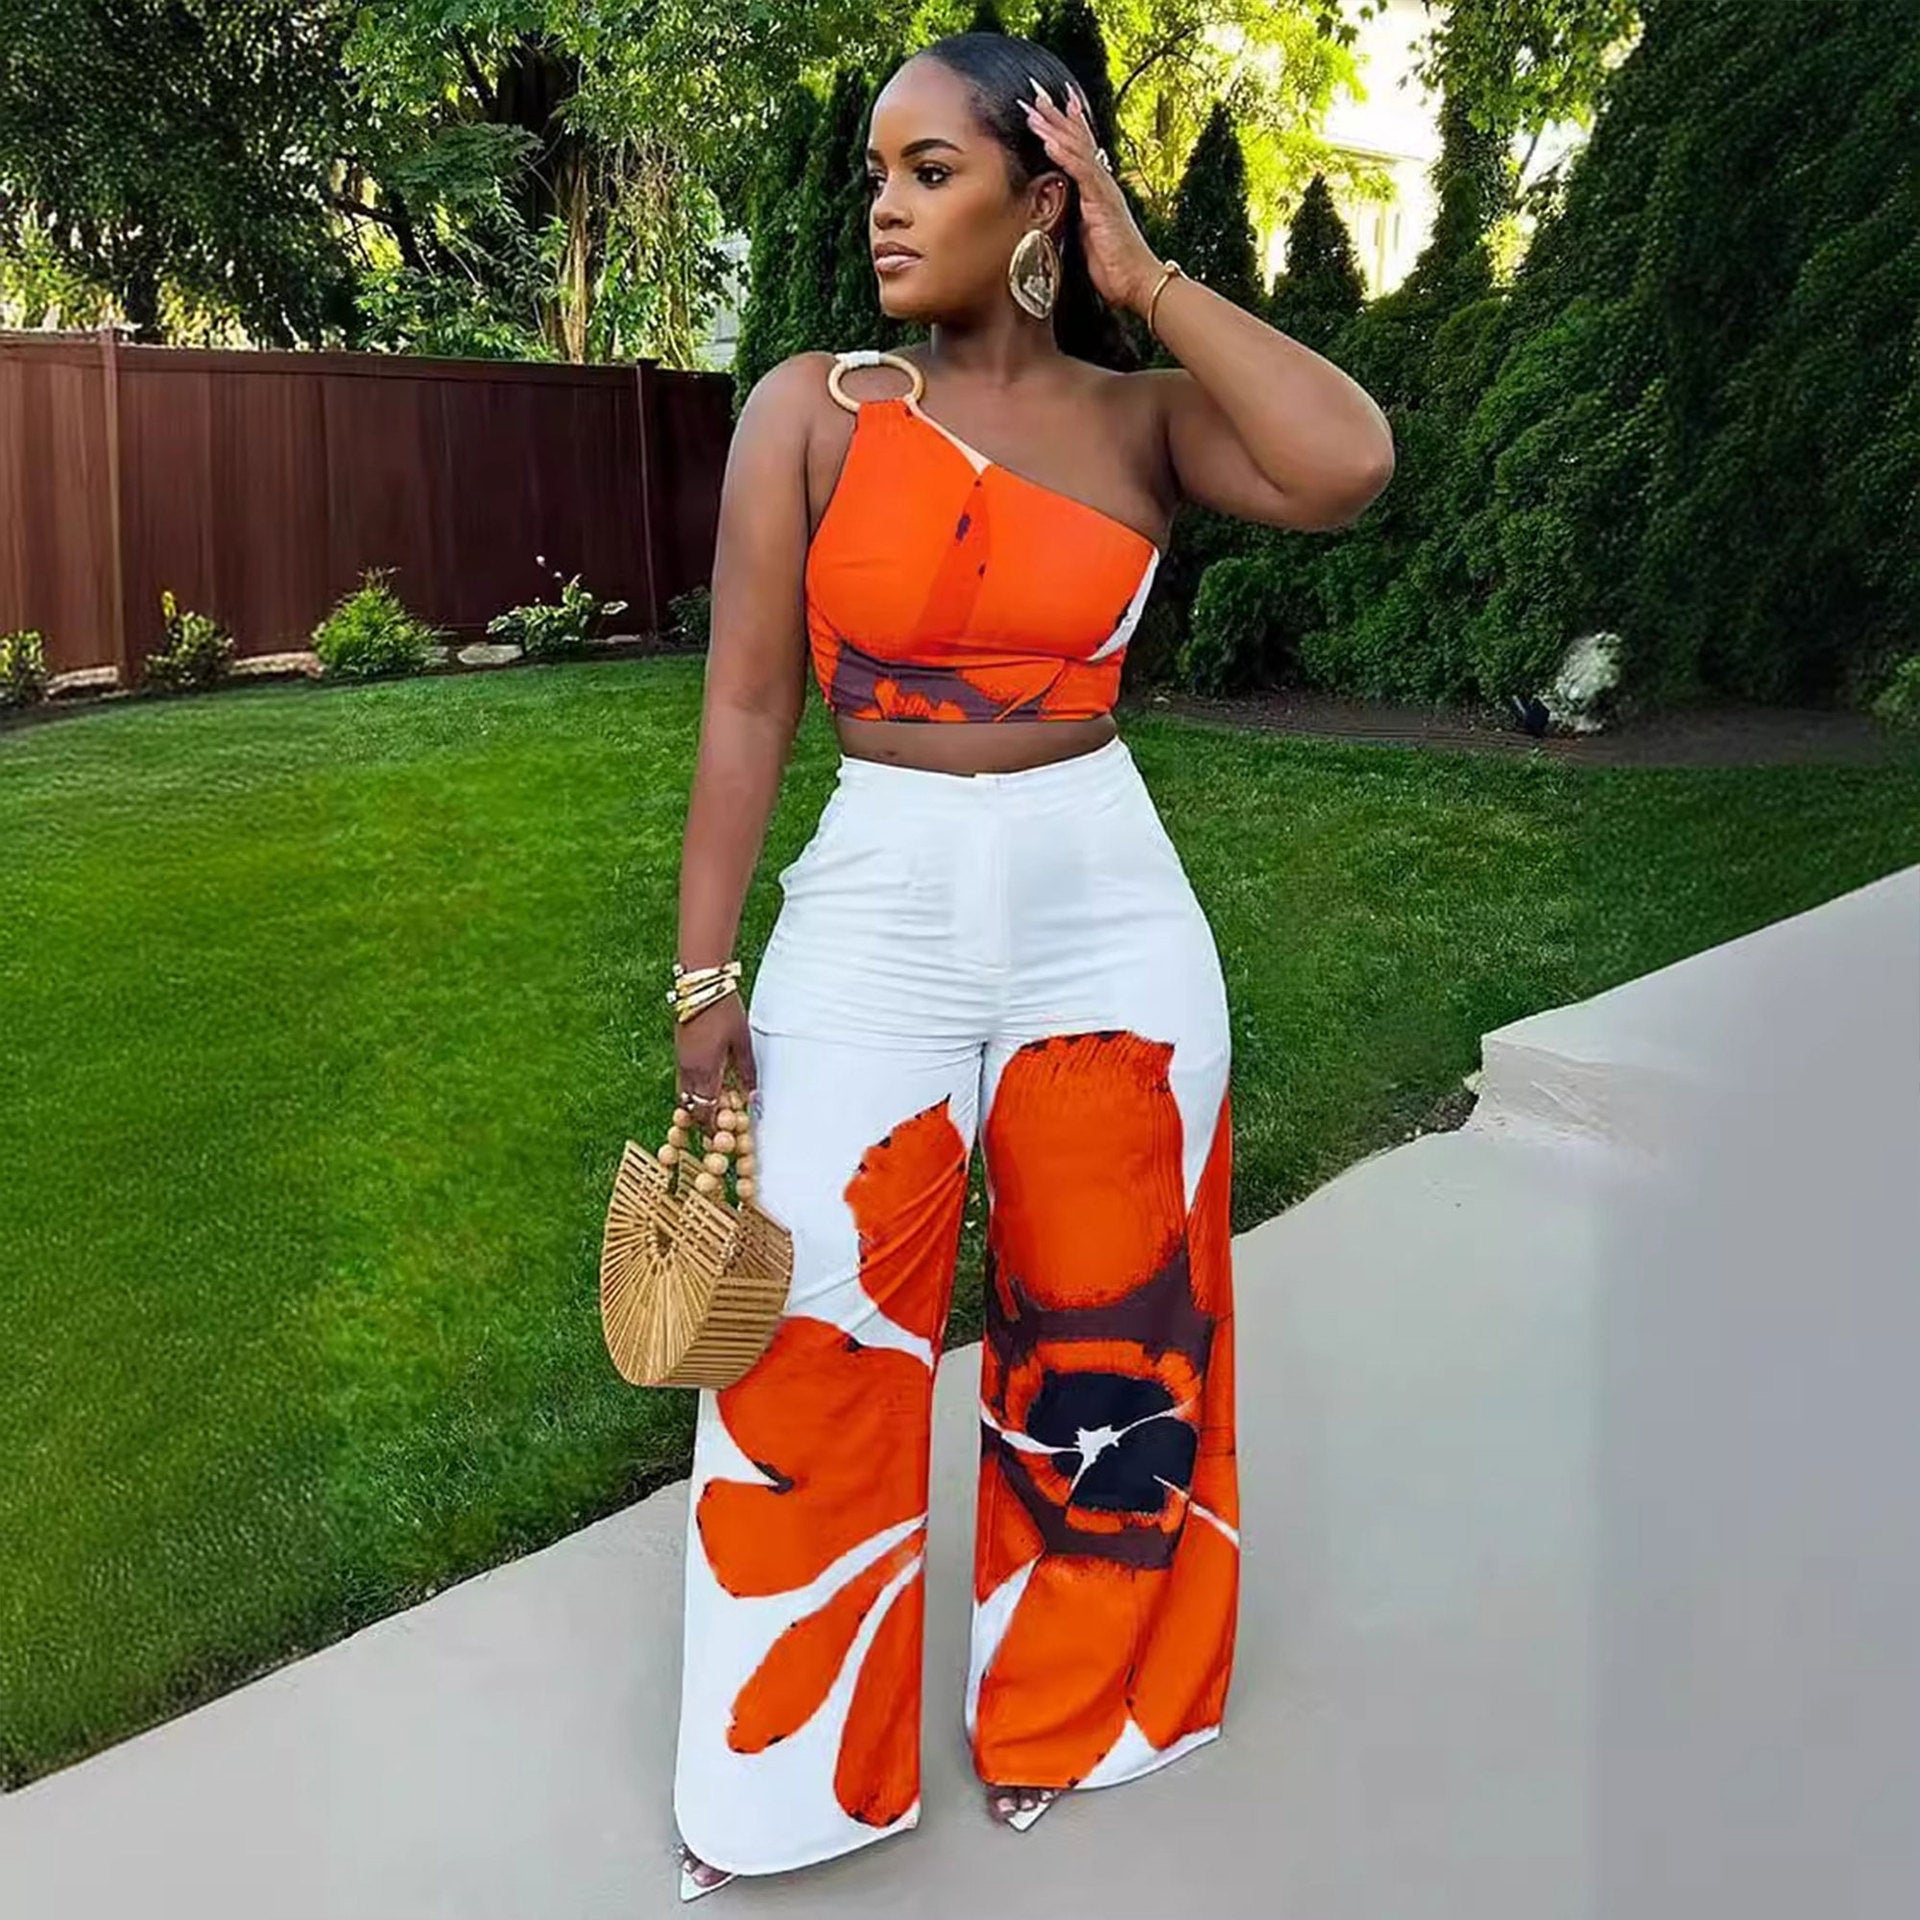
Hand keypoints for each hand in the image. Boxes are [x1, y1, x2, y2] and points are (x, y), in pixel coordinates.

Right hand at [673, 993, 758, 1128]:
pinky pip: (683, 1080)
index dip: (712, 1128)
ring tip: (715, 1106)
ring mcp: (681, 1061)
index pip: (705, 1112)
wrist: (701, 986)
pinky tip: (708, 1084)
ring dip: (697, 1103)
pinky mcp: (679, 1052)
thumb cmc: (725, 1012)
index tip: (722, 1136)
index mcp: (705, 1072)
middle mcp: (688, 1070)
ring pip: (684, 1094)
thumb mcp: (743, 1043)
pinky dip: (693, 1088)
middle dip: (703, 1119)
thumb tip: (751, 1096)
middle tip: (718, 1126)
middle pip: (691, 1107)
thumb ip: (747, 1071)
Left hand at [1020, 78, 1158, 314]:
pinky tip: (1050, 140)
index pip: (1079, 150)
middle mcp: (1102, 184)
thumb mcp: (1086, 236)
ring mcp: (1103, 191)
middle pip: (1077, 141)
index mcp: (1097, 191)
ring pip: (1077, 149)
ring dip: (1054, 128)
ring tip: (1034, 110)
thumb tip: (1059, 208)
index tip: (1046, 107)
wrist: (1138, 283)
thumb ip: (1075, 216)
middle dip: (1055, 116)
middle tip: (1035, 92)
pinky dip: (1065, 154)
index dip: (1064, 126)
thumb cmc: (1114, 266)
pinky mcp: (1103, 203)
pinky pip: (1082, 172)